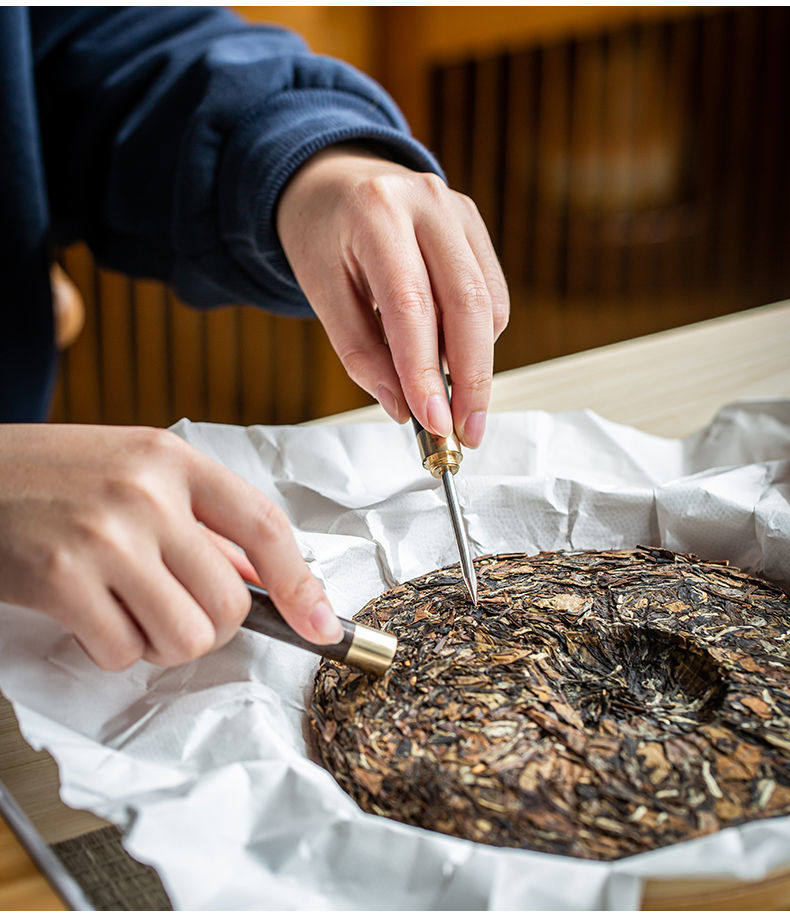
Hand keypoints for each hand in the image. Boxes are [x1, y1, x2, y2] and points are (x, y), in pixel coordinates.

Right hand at [0, 425, 341, 669]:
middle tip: (172, 608)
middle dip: (210, 625)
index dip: (301, 585)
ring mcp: (106, 536)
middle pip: (229, 602)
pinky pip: (123, 651)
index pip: (263, 526)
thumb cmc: (55, 476)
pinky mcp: (63, 579)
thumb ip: (201, 525)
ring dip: (162, 641)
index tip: (321, 626)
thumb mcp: (136, 474)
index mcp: (174, 459)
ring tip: (128, 608)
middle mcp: (147, 493)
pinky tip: (86, 612)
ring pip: (186, 636)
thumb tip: (260, 582)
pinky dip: (112, 648)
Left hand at [277, 146, 508, 447]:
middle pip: (467, 304)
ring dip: (476, 364)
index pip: (411, 305)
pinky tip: (451, 356)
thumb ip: (361, 354)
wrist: (333, 180)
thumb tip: (403, 409)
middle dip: (471, 379)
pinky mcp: (474, 225)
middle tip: (465, 433)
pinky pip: (491, 294)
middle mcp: (427, 203)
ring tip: (451, 401)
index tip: (434, 423)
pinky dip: (478, 338)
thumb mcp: (321, 293)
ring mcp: (457, 210)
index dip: (426, 370)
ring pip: (487, 303)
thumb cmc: (322, 238)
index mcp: (376, 213)